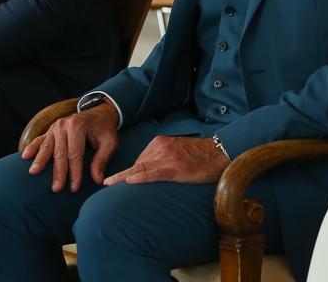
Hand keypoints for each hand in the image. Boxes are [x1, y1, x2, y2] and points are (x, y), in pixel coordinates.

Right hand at [22, 103, 119, 191]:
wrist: (100, 112)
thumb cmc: (104, 128)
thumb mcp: (110, 142)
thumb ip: (102, 160)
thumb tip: (98, 180)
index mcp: (78, 126)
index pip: (75, 154)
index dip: (75, 172)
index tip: (74, 188)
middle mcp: (64, 125)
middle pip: (60, 152)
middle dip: (58, 172)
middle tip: (56, 188)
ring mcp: (55, 127)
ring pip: (47, 147)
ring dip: (40, 161)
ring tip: (34, 173)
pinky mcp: (50, 130)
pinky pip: (39, 139)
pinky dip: (32, 148)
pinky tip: (25, 156)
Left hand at [103, 135, 228, 185]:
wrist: (221, 154)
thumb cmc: (201, 155)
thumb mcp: (178, 150)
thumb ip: (163, 155)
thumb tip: (149, 168)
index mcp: (161, 142)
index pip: (139, 158)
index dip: (127, 170)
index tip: (113, 179)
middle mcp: (162, 147)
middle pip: (137, 163)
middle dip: (121, 175)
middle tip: (107, 184)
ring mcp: (168, 158)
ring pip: (140, 168)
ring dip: (123, 177)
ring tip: (108, 185)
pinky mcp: (176, 169)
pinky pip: (154, 173)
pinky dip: (141, 177)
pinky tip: (129, 182)